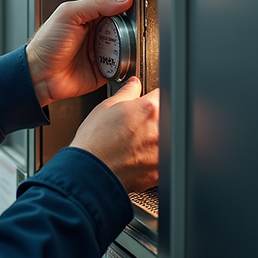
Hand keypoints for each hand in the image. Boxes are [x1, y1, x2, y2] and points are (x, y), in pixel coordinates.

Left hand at [25, 0, 132, 106]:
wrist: (39, 73)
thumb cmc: (46, 44)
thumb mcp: (69, 14)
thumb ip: (96, 4)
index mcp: (88, 17)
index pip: (114, 8)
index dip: (125, 8)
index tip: (136, 8)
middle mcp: (96, 34)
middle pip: (123, 29)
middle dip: (131, 30)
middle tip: (135, 29)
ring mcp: (100, 52)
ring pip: (125, 48)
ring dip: (130, 48)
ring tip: (130, 46)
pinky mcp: (103, 71)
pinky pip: (120, 68)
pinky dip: (125, 65)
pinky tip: (124, 61)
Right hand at [70, 77, 158, 192]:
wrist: (90, 173)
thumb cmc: (95, 142)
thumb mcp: (106, 107)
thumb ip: (127, 92)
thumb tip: (134, 84)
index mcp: (150, 109)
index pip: (163, 94)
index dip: (153, 97)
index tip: (146, 102)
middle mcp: (161, 130)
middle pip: (167, 118)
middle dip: (154, 119)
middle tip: (134, 126)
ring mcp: (163, 153)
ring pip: (165, 141)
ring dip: (153, 140)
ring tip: (132, 144)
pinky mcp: (159, 172)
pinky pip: (160, 160)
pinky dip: (150, 159)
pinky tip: (133, 158)